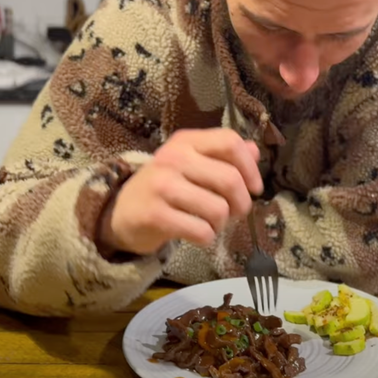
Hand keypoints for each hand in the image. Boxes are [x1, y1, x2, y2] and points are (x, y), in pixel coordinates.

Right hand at [99, 128, 261, 255]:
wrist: (122, 211)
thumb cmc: (167, 186)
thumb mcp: (193, 164)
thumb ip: (224, 156)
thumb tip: (255, 151)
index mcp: (187, 141)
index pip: (230, 142)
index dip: (250, 168)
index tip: (254, 188)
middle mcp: (174, 158)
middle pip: (230, 179)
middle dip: (242, 203)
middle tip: (235, 213)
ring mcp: (162, 186)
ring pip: (218, 209)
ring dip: (222, 223)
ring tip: (211, 223)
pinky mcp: (155, 214)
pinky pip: (201, 230)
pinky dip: (207, 237)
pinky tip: (198, 233)